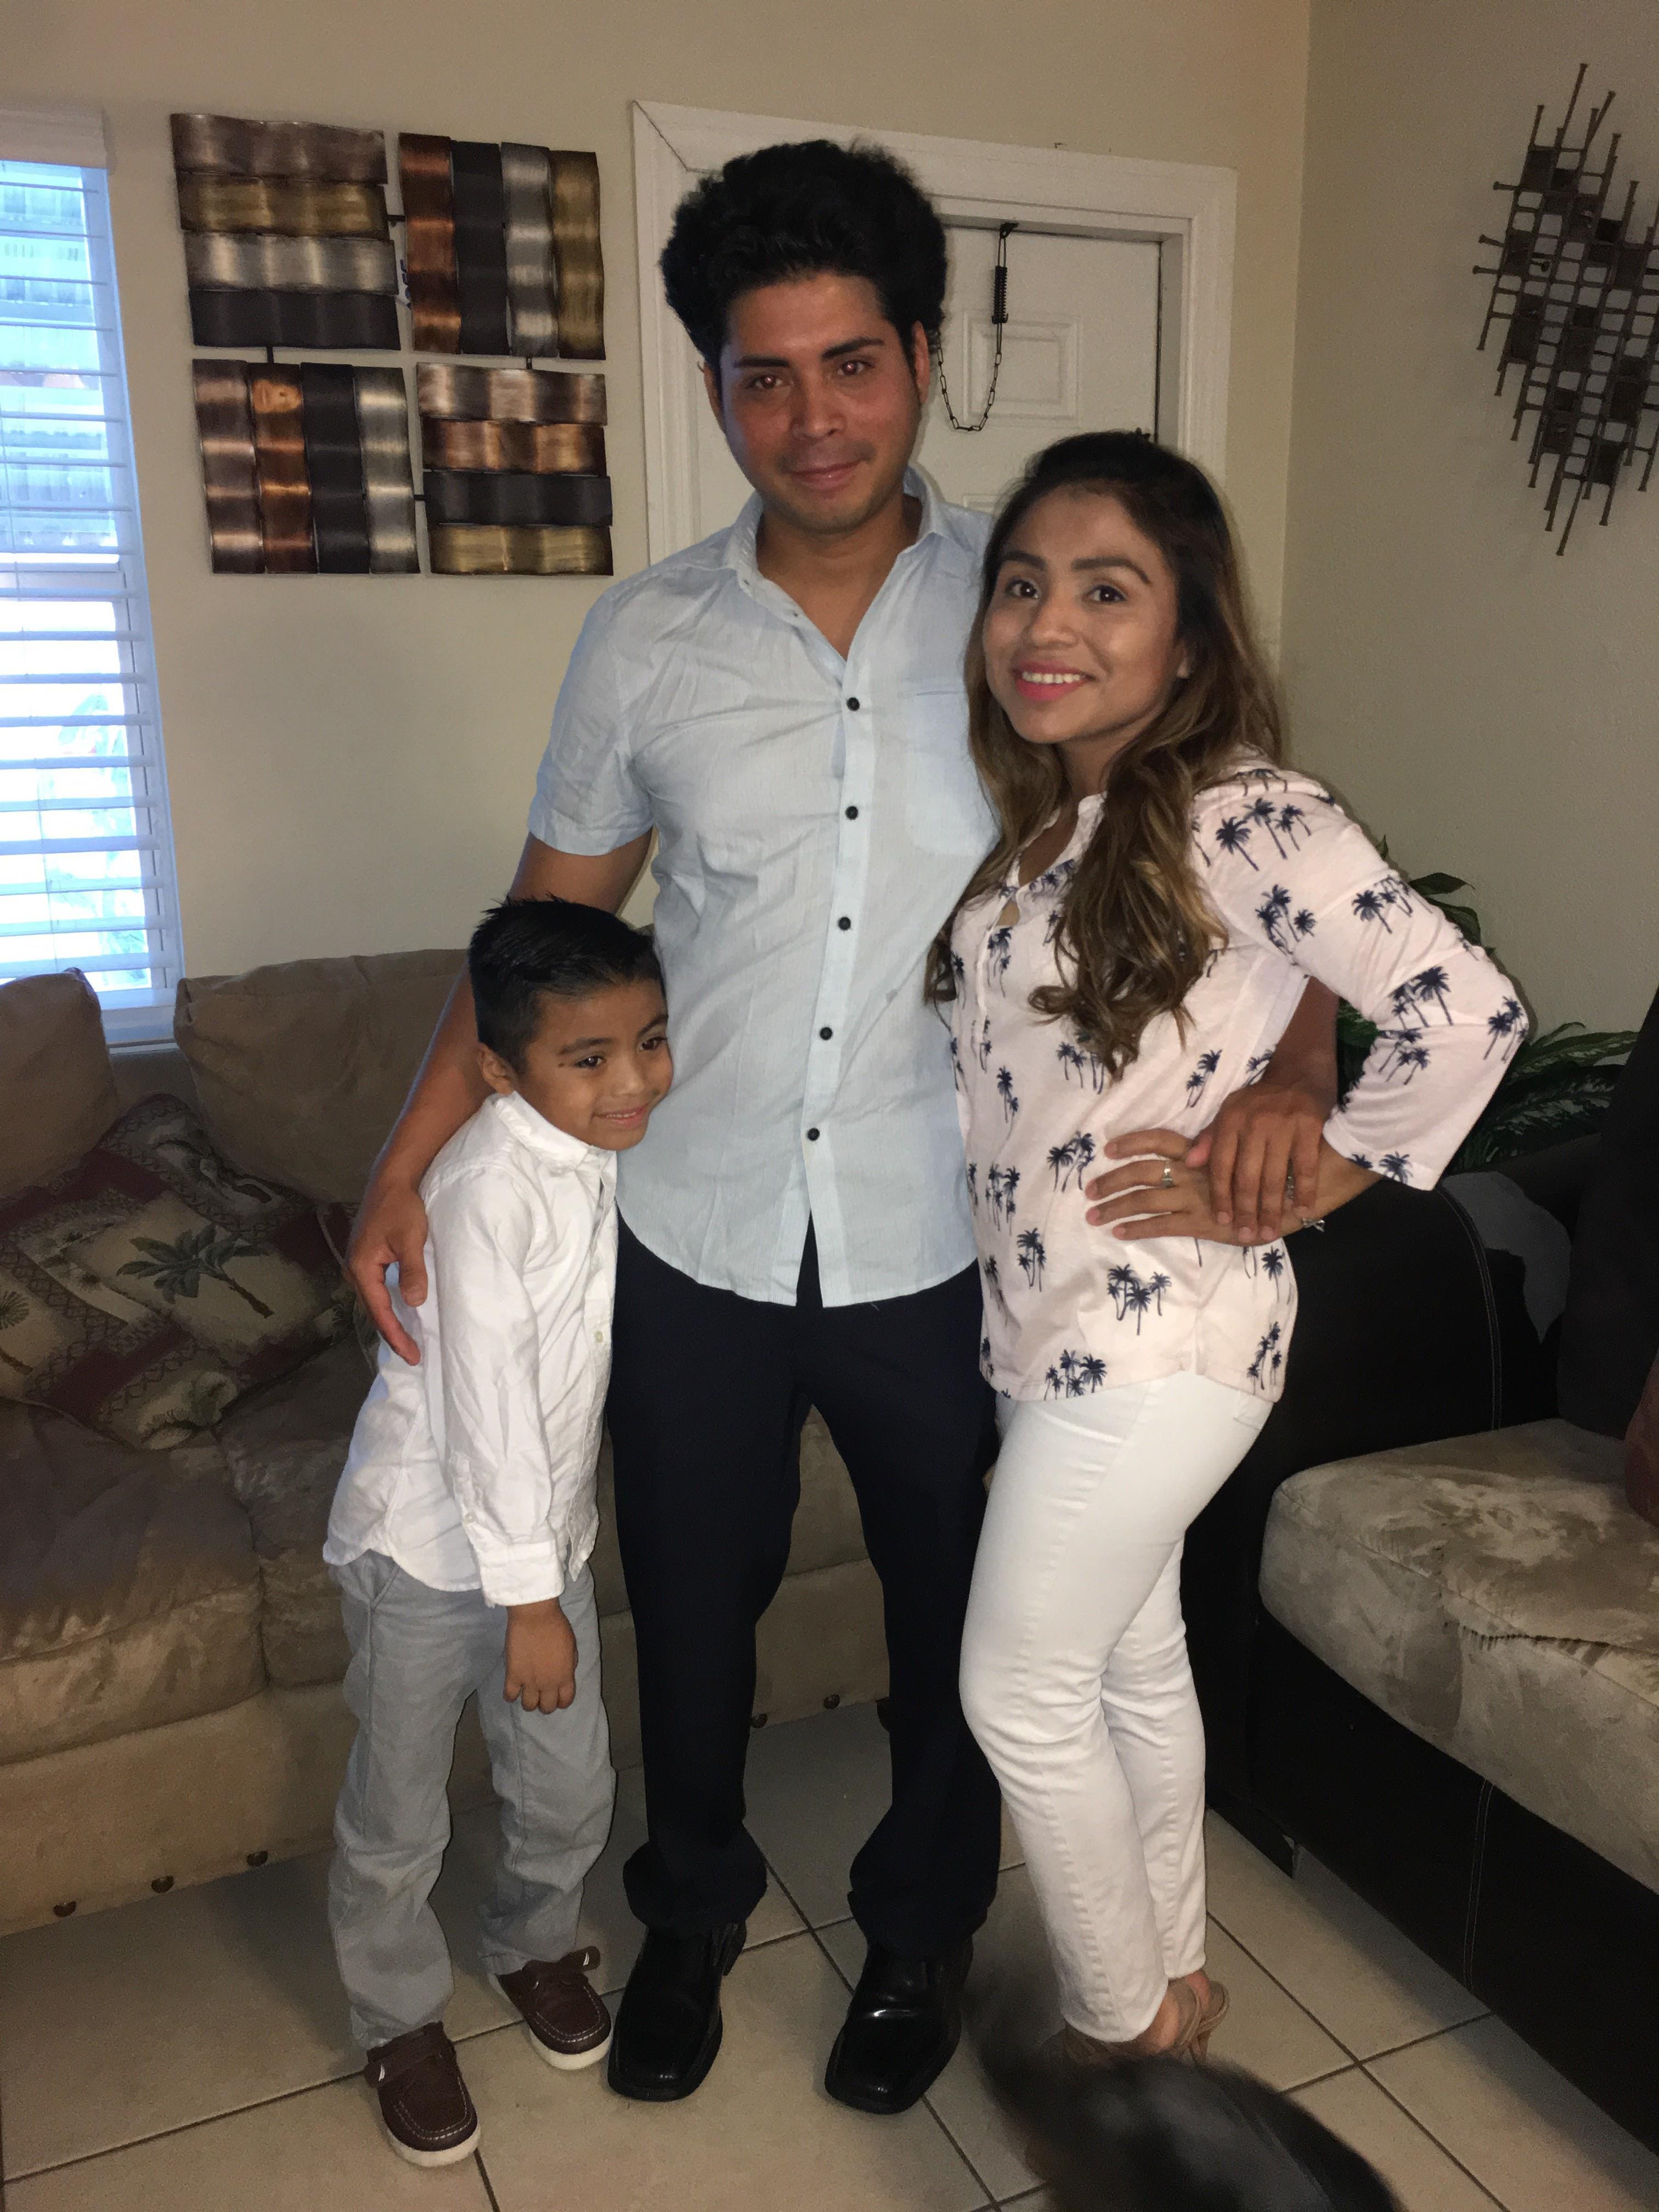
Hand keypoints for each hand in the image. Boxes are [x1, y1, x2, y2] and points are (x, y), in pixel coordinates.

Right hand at [346, 1170, 429, 1365]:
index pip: (380, 1312)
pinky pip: (377, 1289)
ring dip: (389, 1321)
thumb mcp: (411, 1239)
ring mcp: (359, 1264)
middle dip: (392, 1334)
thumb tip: (413, 1303)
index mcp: (361, 1268)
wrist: (391, 1180)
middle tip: (413, 1355)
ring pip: (374, 1301)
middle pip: (374, 1311)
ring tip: (407, 1341)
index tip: (413, 1355)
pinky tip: (399, 1312)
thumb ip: (412, 1271)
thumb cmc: (401, 1206)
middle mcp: (354, 1270)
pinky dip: (388, 1305)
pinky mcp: (367, 1258)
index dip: (397, 1336)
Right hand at [503, 1599, 576, 1712]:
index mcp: (565, 1676)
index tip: (557, 1697)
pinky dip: (510, 1696)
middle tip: (541, 1695)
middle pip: (547, 1707)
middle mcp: (549, 1684)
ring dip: (529, 1702)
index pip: (566, 1700)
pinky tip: (512, 1689)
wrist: (535, 1617)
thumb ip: (569, 1664)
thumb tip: (565, 1673)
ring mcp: (530, 1682)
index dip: (561, 1701)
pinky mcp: (513, 1676)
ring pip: (528, 1706)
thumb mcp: (572, 1646)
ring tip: (526, 1692)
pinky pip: (510, 1696)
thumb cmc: (556, 1626)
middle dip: (545, 1704)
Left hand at [1085, 1131, 1266, 1245]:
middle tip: (1088, 1192)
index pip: (1158, 1139)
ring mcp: (1194, 1197)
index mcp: (1198, 1151)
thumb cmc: (1264, 1172)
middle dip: (1111, 1181)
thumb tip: (1184, 1155)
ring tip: (1093, 1216)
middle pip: (1140, 1172)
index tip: (1108, 1148)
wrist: (1292, 1196)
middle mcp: (1191, 1171)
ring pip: (1144, 1200)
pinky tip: (1119, 1232)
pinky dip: (1136, 1229)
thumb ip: (1208, 1151)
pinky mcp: (1200, 1222)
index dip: (1131, 1142)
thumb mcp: (1234, 1153)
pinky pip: (1160, 1225)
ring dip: (1114, 1208)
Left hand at [1188, 1077, 1326, 1240]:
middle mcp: (1252, 1124)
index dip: (1220, 1196)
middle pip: (1246, 1177)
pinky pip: (1305, 1166)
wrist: (1298, 1074)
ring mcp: (1281, 1126)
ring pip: (1273, 1176)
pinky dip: (1304, 1190)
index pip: (1221, 1166)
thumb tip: (1189, 1164)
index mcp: (1230, 1122)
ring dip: (1272, 1208)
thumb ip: (1210, 1139)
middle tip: (1247, 1235)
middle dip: (1245, 1210)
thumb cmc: (1260, 1100)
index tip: (1221, 1222)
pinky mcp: (1308, 1126)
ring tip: (1270, 1232)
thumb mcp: (1229, 1113)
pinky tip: (1303, 1211)